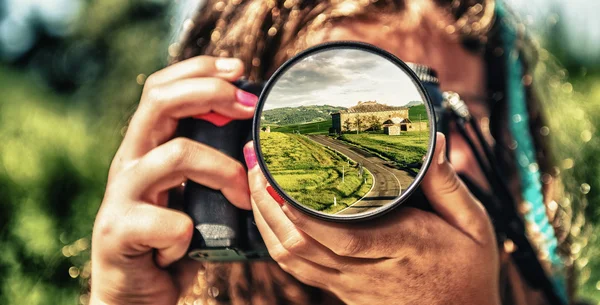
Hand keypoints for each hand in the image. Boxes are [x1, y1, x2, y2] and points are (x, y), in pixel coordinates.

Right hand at [90, 56, 256, 304]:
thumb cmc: (171, 240)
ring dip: (222, 171)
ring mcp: (121, 194)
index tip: (240, 70)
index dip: (199, 71)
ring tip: (242, 196)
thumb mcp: (193, 194)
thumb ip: (212, 165)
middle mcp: (130, 162)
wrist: (133, 294)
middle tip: (248, 107)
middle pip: (160, 101)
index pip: (162, 88)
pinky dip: (187, 233)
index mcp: (146, 147)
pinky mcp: (118, 232)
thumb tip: (259, 139)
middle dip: (210, 93)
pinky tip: (187, 247)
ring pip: (175, 155)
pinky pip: (168, 221)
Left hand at [244, 133, 499, 304]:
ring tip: (257, 184)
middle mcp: (367, 270)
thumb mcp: (473, 225)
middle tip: (258, 166)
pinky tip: (270, 216)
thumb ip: (447, 185)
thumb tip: (434, 143)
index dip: (303, 211)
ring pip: (293, 259)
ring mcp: (350, 285)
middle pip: (302, 244)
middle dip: (270, 205)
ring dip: (266, 221)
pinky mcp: (342, 291)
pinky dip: (277, 241)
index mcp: (401, 246)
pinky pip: (299, 269)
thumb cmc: (468, 273)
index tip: (280, 177)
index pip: (342, 234)